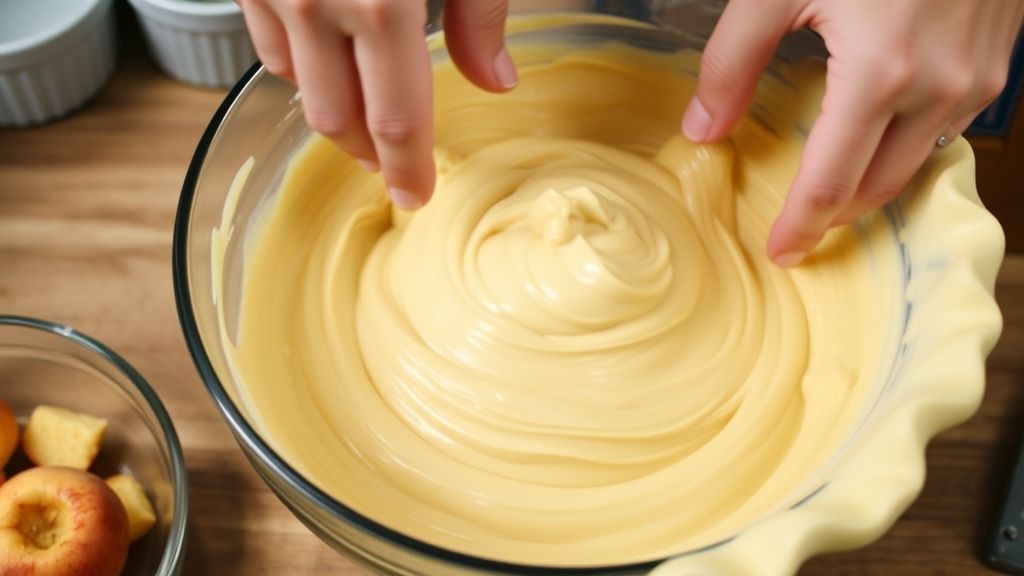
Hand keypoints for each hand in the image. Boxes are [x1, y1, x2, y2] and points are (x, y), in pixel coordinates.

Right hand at [237, 0, 516, 208]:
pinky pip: (266, 44)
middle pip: (338, 118)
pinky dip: (299, 65)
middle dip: (369, 151)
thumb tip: (496, 81)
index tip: (415, 196)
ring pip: (298, 86)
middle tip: (392, 163)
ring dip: (334, 112)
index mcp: (380, 2)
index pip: (395, 118)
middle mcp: (316, 4)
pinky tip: (326, 61)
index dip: (406, 168)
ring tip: (362, 115)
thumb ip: (479, 13)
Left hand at [682, 0, 1023, 266]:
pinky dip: (905, 147)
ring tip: (829, 187)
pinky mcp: (994, 65)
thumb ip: (732, 63)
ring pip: (915, 165)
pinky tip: (873, 138)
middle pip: (877, 188)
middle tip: (798, 227)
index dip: (801, 226)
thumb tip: (701, 131)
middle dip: (833, 215)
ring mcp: (975, 79)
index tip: (781, 251)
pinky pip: (946, 131)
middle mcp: (938, 88)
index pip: (830, 184)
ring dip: (870, 185)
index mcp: (880, 75)